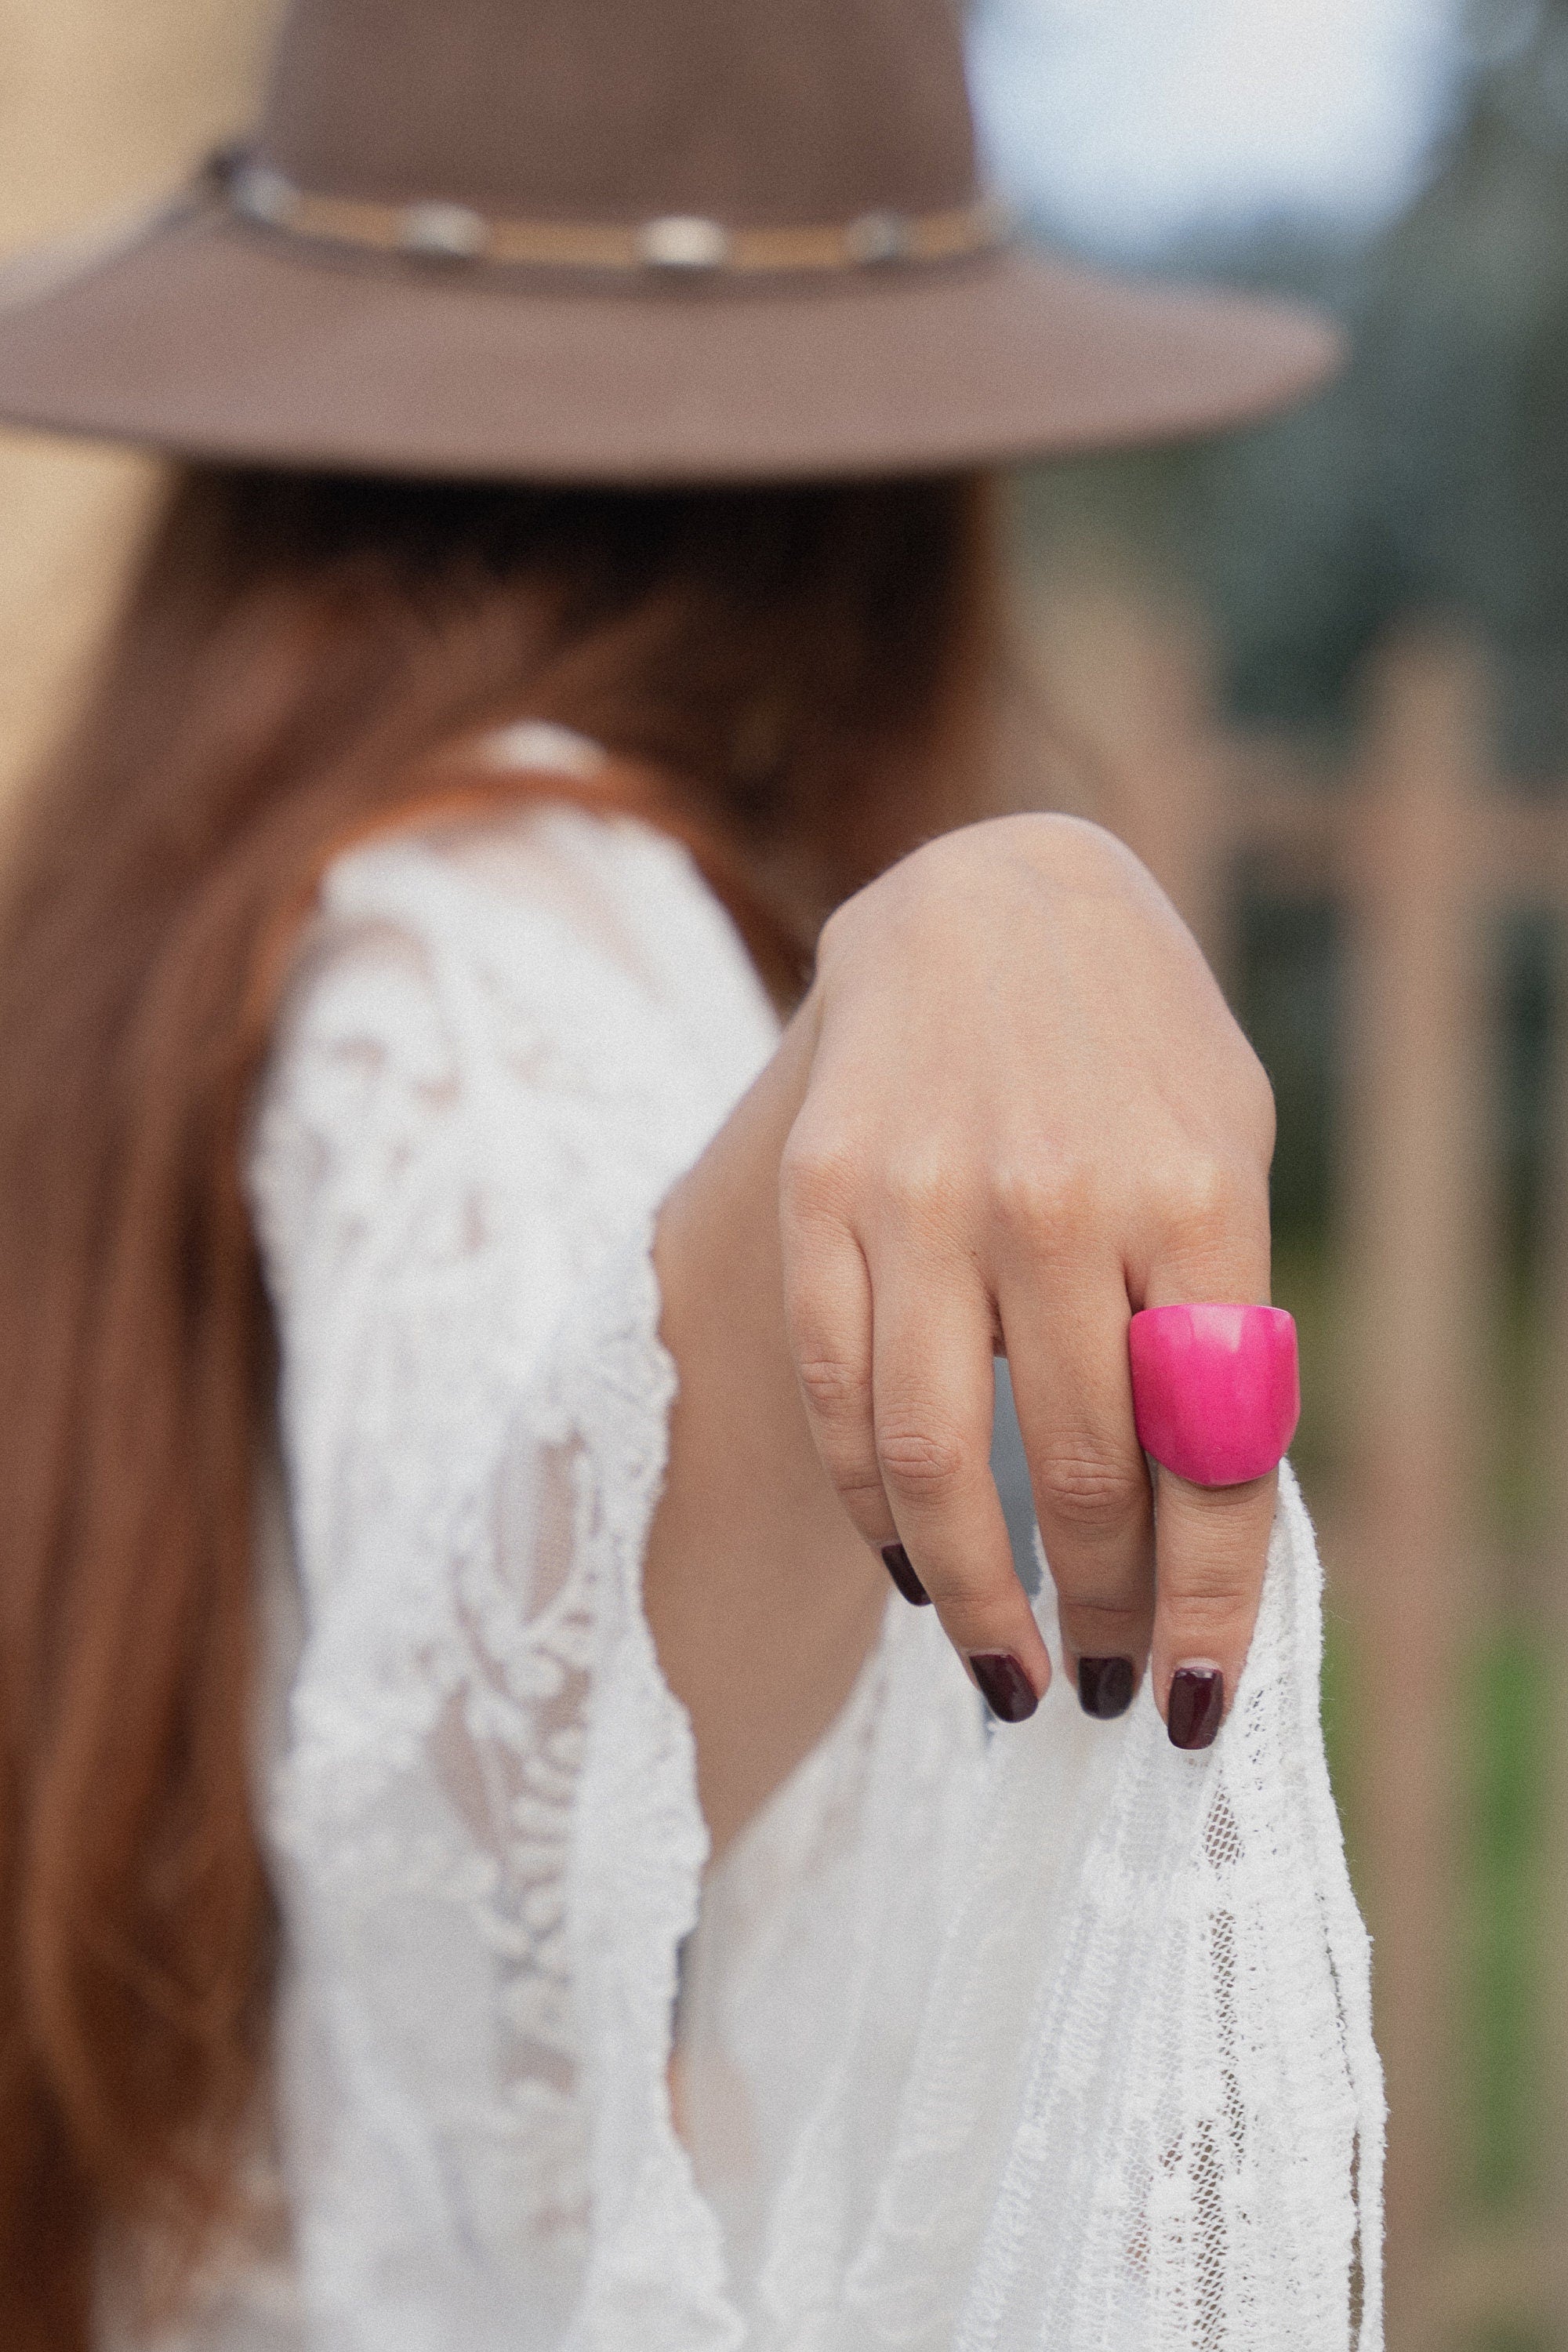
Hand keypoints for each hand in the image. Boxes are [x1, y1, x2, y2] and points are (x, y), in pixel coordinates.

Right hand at [780, 814, 1276, 1738]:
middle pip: (1079, 1479)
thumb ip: (1218, 1326)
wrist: (991, 899)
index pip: (1213, 1455)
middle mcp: (1059, 1199)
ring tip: (1009, 1676)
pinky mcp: (822, 1197)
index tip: (1202, 1703)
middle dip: (1105, 1617)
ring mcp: (924, 1196)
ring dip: (978, 1602)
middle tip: (1113, 1689)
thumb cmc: (1139, 1052)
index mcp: (1199, 1193)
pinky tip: (915, 1566)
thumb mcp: (1229, 1157)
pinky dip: (873, 1507)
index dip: (1212, 1605)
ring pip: (933, 1463)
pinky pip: (839, 1394)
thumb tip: (1197, 1535)